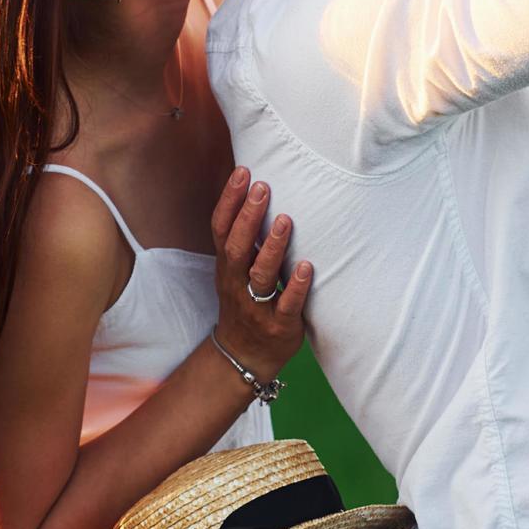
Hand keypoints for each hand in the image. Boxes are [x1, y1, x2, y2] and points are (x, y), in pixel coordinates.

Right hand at [209, 168, 310, 381]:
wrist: (243, 356)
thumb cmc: (245, 303)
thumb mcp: (234, 272)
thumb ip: (243, 239)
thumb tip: (256, 192)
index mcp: (226, 268)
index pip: (220, 229)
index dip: (229, 201)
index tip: (243, 172)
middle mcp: (237, 284)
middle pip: (236, 248)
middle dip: (248, 217)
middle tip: (263, 186)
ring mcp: (257, 306)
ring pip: (260, 275)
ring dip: (272, 248)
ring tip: (285, 220)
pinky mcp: (279, 325)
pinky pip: (287, 305)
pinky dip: (296, 287)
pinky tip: (307, 267)